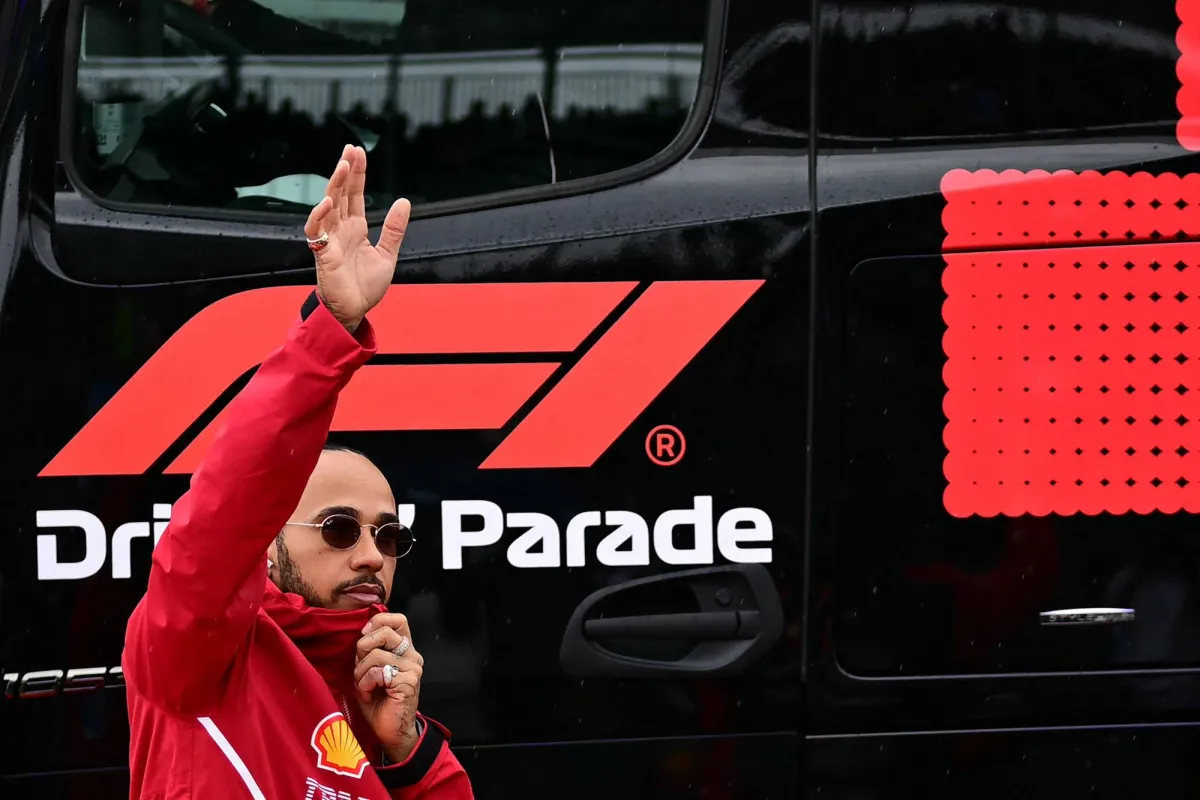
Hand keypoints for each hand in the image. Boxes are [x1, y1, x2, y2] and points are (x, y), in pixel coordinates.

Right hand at [304, 144, 411, 333]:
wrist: (353, 311)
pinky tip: (329, 202)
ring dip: (334, 185)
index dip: (357, 174)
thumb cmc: (365, 287)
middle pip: (341, 193)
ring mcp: (330, 239)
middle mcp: (341, 229)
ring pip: (328, 206)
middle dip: (345, 171)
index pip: (355, 194)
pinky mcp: (323, 253)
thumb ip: (394, 229)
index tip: (358, 152)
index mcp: (356, 228)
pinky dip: (320, 216)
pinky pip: (316, 230)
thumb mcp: (387, 254)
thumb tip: (404, 201)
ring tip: (343, 166)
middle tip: (351, 149)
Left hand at [353, 612, 425, 762]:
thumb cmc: (379, 702)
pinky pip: (377, 672)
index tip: (364, 635)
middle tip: (360, 667)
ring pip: (376, 654)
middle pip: (385, 632)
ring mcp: (413, 668)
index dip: (378, 622)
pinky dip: (365, 684)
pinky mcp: (408, 681)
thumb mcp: (370, 671)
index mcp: (405, 650)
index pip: (398, 620)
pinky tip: (369, 695)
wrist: (391, 732)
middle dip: (363, 647)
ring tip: (364, 687)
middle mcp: (413, 656)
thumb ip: (370, 652)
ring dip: (361, 672)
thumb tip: (362, 634)